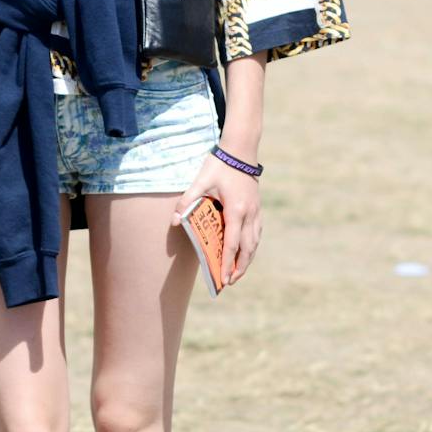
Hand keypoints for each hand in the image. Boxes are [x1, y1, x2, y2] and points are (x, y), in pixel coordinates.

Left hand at [172, 151, 262, 284]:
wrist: (241, 149)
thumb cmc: (219, 165)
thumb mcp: (200, 181)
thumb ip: (186, 201)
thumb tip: (174, 221)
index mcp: (235, 211)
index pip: (232, 244)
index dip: (227, 263)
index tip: (223, 278)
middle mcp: (249, 214)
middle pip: (247, 249)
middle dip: (239, 267)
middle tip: (229, 281)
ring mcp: (256, 211)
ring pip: (254, 242)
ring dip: (247, 259)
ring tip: (238, 272)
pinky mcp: (257, 207)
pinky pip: (256, 233)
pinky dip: (251, 246)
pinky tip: (245, 252)